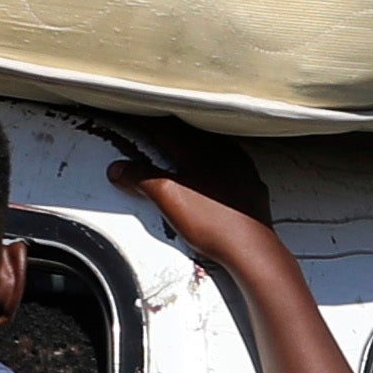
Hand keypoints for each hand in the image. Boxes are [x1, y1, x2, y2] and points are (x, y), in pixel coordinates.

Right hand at [103, 118, 277, 236]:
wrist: (250, 249)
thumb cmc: (215, 222)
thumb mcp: (167, 198)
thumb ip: (141, 179)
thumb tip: (121, 170)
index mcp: (200, 152)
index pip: (167, 131)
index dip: (149, 126)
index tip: (137, 123)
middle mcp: (223, 156)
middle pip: (191, 136)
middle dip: (172, 133)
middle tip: (158, 131)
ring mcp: (241, 171)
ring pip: (214, 149)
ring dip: (197, 147)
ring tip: (185, 147)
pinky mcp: (251, 188)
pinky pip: (232, 166)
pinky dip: (217, 165)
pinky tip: (215, 173)